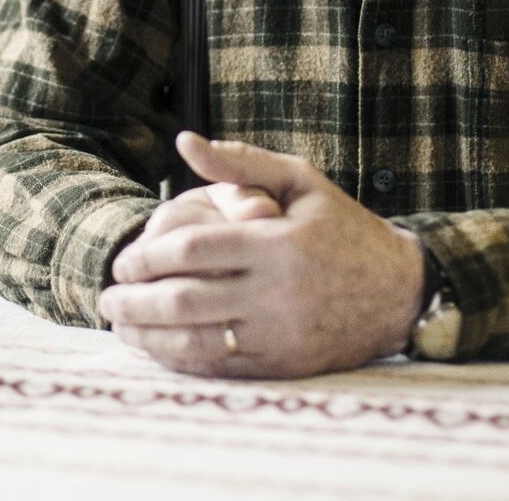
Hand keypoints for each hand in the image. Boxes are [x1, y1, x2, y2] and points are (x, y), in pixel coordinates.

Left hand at [99, 132, 425, 377]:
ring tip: (121, 324)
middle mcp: (278, 293)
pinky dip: (180, 360)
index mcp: (278, 243)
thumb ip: (240, 162)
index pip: (193, 249)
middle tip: (107, 296)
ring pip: (196, 342)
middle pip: (185, 300)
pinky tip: (156, 348)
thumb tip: (183, 140)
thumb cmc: (343, 229)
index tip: (123, 259)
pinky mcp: (285, 365)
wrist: (401, 291)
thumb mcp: (301, 181)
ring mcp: (281, 335)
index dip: (147, 256)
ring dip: (149, 336)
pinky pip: (220, 368)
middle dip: (136, 301)